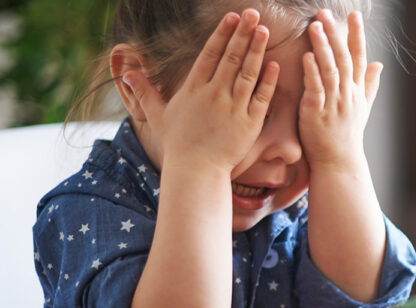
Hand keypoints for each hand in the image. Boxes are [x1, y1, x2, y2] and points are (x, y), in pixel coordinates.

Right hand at [121, 10, 278, 174]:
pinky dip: (268, 80)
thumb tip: (126, 73)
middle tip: (253, 14)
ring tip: (264, 30)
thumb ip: (145, 92)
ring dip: (257, 50)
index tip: (232, 17)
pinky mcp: (249, 123)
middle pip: (231, 57)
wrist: (196, 170)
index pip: (210, 54)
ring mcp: (233, 108)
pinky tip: (275, 64)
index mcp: (194, 89)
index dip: (222, 33)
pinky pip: (261, 97)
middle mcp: (214, 94)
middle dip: (242, 33)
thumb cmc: (178, 144)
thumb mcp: (158, 116)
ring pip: (248, 72)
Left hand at [299, 10, 382, 169]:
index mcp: (357, 91)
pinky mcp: (317, 113)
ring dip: (322, 47)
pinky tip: (306, 57)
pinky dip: (312, 73)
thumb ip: (369, 85)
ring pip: (330, 70)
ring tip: (314, 27)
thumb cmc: (347, 136)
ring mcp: (333, 104)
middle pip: (344, 59)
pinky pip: (316, 89)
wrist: (338, 163)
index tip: (355, 16)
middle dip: (335, 35)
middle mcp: (348, 95)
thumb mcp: (362, 109)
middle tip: (325, 14)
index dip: (356, 36)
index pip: (359, 58)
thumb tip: (380, 64)